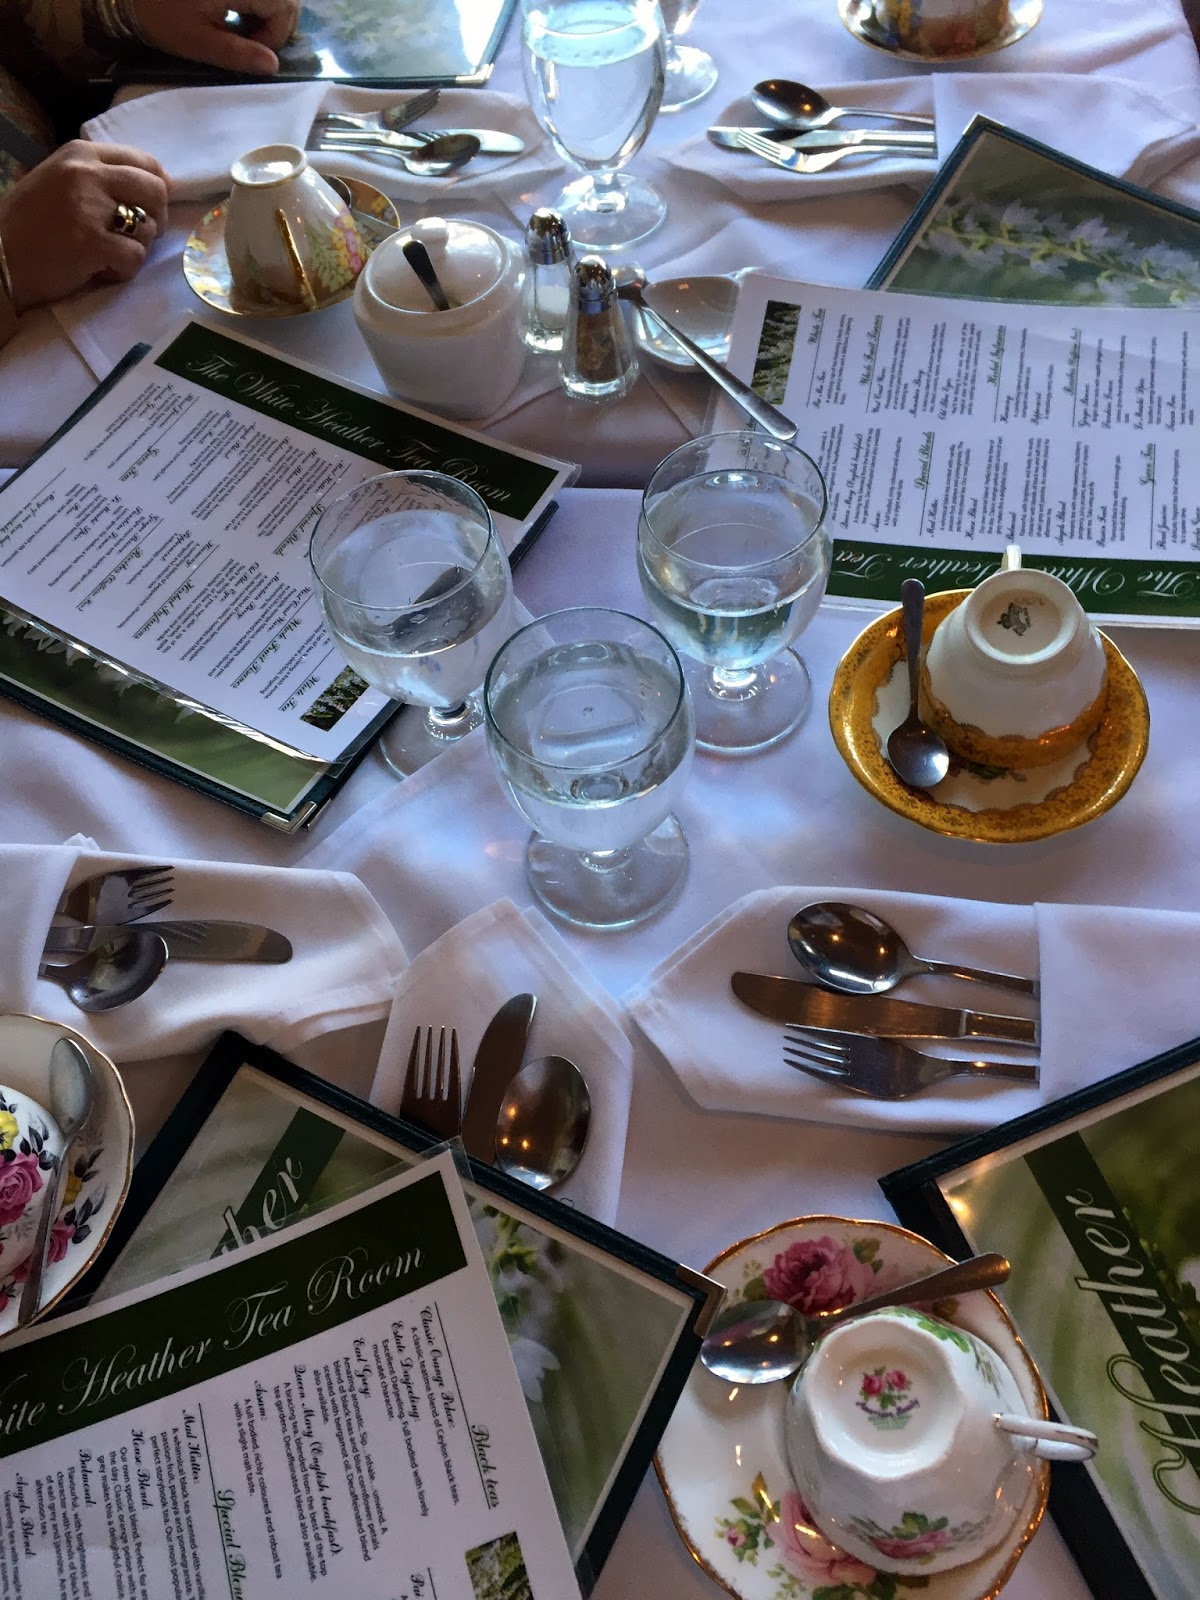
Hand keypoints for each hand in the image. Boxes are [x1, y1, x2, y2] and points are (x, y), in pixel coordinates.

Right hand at [0, 143, 168, 312]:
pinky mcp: (93, 242)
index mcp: (81, 154)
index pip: (144, 162)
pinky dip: (123, 271)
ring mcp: (90, 207)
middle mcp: (86, 173)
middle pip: (156, 191)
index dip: (158, 188)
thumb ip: (101, 178)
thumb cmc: (30, 223)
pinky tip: (100, 271)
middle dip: (157, 219)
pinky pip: (135, 257)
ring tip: (107, 255)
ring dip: (135, 249)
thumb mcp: (61, 181)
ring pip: (149, 228)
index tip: (152, 208)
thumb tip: (157, 187)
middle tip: (139, 236)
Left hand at [127, 0, 300, 74]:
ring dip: (267, 10)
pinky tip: (236, 10)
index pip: (283, 7)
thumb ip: (237, 54)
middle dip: (276, 22)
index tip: (253, 51)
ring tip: (243, 26)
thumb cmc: (160, 16)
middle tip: (252, 41)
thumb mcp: (197, 41)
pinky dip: (255, 2)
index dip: (275, 34)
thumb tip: (273, 66)